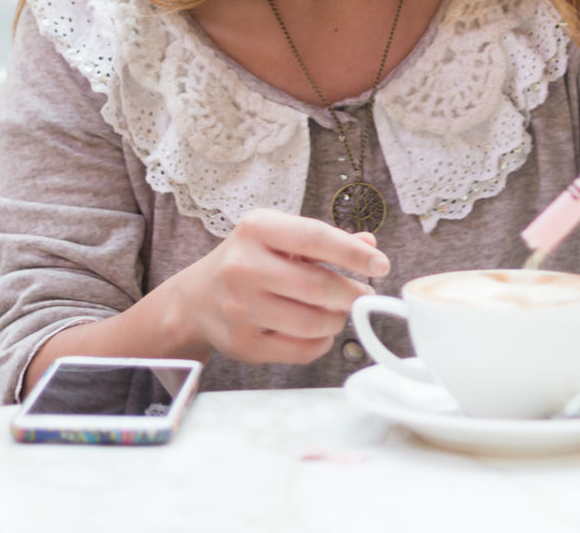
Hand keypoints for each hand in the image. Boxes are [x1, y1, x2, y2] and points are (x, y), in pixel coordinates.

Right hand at [171, 209, 388, 365]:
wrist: (198, 298)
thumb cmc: (249, 259)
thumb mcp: (279, 235)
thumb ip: (325, 239)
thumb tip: (370, 247)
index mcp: (256, 228)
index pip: (315, 237)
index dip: (353, 254)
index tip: (381, 265)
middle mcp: (243, 266)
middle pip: (317, 286)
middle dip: (351, 294)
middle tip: (363, 294)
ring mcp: (240, 308)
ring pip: (312, 323)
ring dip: (336, 319)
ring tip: (338, 311)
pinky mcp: (243, 344)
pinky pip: (300, 351)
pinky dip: (320, 343)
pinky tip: (318, 331)